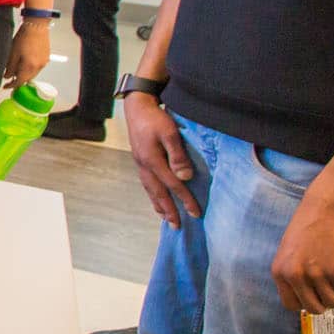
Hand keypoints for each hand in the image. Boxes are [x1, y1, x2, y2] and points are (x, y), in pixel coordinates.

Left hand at [2, 20, 49, 86]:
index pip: (20, 81)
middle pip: (27, 79)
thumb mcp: (13, 52)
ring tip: (16, 69)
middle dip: (18, 80)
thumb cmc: (23, 37)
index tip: (5, 86)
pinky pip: (38, 68)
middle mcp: (39, 66)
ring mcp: (44, 62)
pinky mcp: (47, 58)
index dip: (12, 85)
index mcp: (29, 66)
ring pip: (33, 74)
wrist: (36, 25)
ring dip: (25, 74)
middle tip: (9, 78)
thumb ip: (10, 67)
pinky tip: (25, 62)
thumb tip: (7, 77)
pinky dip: (31, 68)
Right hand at [124, 94, 200, 226]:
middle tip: (176, 226)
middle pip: (158, 193)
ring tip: (165, 218)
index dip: (185, 200)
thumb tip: (185, 177)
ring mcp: (140, 163)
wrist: (137, 106)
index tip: (196, 213)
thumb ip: (178, 156)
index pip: (173, 185)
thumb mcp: (170, 133)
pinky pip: (147, 183)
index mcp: (153, 161)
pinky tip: (156, 197)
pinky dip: (152, 194)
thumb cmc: (155, 118)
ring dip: (158, 205)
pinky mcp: (140, 159)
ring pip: (150, 190)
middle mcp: (144, 165)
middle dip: (168, 211)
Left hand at [271, 190, 333, 312]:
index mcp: (280, 271)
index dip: (306, 302)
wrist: (328, 205)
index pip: (291, 305)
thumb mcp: (293, 252)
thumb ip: (298, 274)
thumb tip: (315, 300)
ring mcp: (316, 274)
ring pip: (333, 302)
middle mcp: (295, 275)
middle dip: (326, 301)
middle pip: (314, 308)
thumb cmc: (312, 226)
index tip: (316, 295)